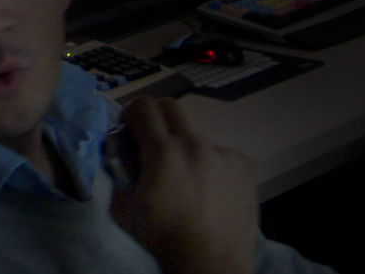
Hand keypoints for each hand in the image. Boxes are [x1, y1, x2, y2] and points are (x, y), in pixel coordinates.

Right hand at [109, 98, 258, 273]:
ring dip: (185, 147)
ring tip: (186, 179)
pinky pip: (220, 153)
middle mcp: (196, 145)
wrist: (212, 265)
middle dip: (156, 119)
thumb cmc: (163, 240)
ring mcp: (225, 154)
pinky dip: (210, 164)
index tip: (129, 131)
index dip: (130, 114)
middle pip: (171, 106)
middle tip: (152, 143)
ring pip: (197, 134)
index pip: (143, 107)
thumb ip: (119, 175)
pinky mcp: (245, 166)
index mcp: (163, 152)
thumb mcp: (123, 210)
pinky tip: (209, 190)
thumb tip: (121, 157)